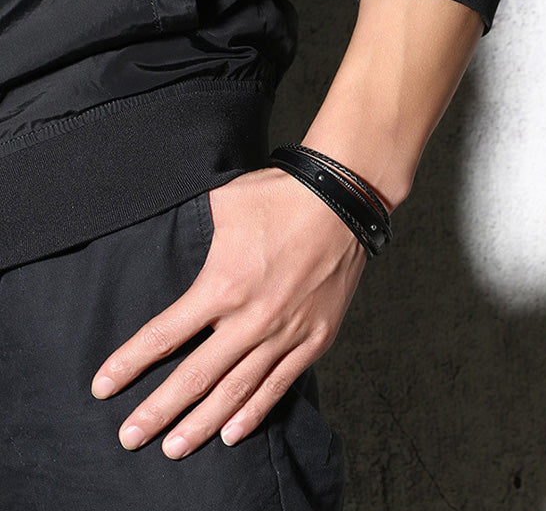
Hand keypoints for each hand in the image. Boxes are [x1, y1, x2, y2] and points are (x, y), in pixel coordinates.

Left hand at [90, 166, 366, 458]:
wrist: (342, 202)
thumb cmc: (280, 197)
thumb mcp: (223, 202)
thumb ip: (192, 225)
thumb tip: (169, 228)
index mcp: (222, 285)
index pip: (164, 335)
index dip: (130, 363)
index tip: (104, 387)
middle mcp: (251, 318)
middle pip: (195, 376)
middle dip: (159, 410)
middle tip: (131, 437)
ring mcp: (286, 333)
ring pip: (236, 390)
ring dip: (203, 423)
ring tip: (175, 448)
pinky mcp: (315, 337)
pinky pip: (280, 383)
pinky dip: (255, 411)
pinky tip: (233, 432)